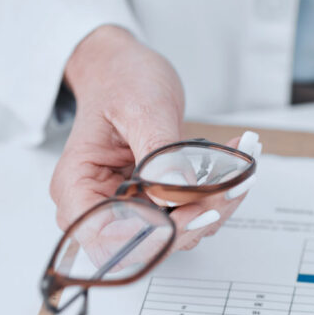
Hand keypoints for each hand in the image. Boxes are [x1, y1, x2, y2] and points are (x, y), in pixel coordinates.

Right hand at [51, 25, 250, 257]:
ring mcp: (127, 209)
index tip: (193, 212)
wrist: (122, 70)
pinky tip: (231, 174)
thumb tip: (178, 194)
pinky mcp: (153, 204)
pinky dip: (213, 201)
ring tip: (236, 176)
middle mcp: (98, 206)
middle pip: (146, 244)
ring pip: (174, 236)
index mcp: (77, 188)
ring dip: (211, 212)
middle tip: (229, 189)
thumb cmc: (120, 81)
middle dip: (193, 224)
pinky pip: (186, 218)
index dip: (152, 238)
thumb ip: (160, 153)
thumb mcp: (141, 108)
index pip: (107, 241)